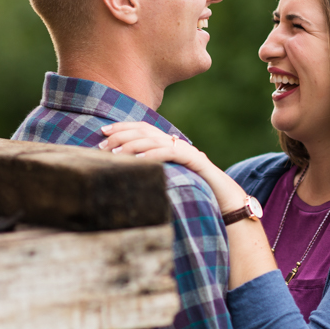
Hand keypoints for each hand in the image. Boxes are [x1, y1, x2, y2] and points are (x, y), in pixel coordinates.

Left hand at [99, 122, 246, 209]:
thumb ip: (152, 171)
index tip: (103, 131)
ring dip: (133, 145)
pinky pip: (171, 153)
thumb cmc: (196, 192)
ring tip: (115, 154)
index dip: (123, 127)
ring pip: (156, 140)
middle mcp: (177, 143)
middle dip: (122, 135)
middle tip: (103, 145)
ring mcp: (187, 150)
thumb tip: (126, 173)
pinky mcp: (196, 161)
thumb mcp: (169, 179)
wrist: (227, 201)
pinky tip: (139, 161)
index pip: (143, 128)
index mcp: (169, 145)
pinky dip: (154, 155)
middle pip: (146, 130)